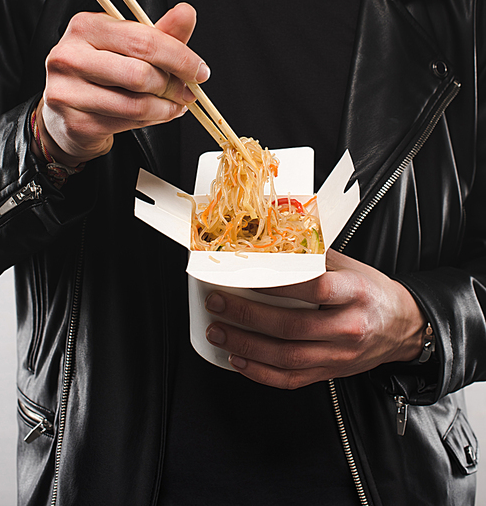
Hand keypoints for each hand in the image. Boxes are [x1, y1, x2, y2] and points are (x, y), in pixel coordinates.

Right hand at [35, 2, 208, 165]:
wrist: (65, 111)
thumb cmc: (101, 71)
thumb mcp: (129, 45)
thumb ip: (160, 33)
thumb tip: (186, 12)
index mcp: (86, 27)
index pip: (144, 41)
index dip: (180, 58)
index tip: (199, 70)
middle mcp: (70, 56)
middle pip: (141, 74)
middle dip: (174, 85)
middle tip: (188, 91)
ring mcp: (68, 91)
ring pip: (136, 103)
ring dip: (166, 107)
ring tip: (175, 104)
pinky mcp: (76, 122)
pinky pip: (127, 123)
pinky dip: (151, 120)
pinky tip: (156, 114)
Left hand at [205, 249, 426, 388]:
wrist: (404, 327)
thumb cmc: (373, 291)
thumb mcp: (352, 266)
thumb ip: (315, 257)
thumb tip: (273, 242)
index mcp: (355, 292)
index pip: (313, 288)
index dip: (276, 284)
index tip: (245, 276)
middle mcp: (348, 326)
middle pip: (291, 326)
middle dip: (248, 315)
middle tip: (218, 302)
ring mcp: (339, 355)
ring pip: (286, 356)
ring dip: (246, 345)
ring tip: (218, 331)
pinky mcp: (331, 373)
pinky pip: (291, 379)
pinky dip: (260, 373)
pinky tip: (238, 359)